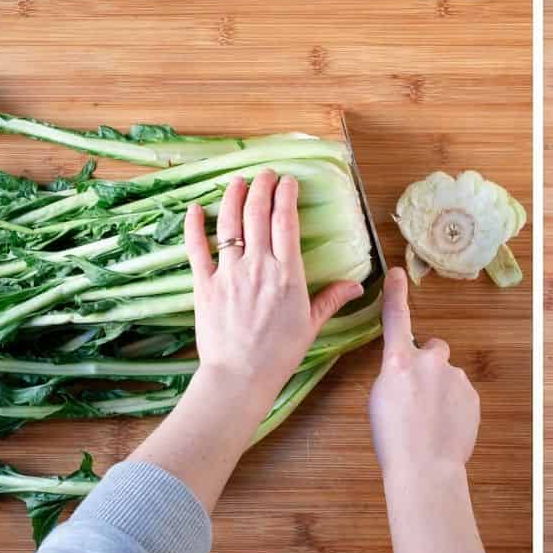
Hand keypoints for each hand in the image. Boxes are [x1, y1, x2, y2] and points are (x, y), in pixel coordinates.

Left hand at [185, 171, 362, 407]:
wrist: (240, 377)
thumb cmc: (279, 355)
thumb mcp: (310, 326)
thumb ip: (331, 300)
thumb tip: (357, 286)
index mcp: (287, 275)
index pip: (286, 222)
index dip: (286, 196)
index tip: (288, 182)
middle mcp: (258, 266)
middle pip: (258, 214)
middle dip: (262, 187)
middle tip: (266, 175)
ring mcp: (229, 273)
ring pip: (228, 223)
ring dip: (233, 197)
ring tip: (238, 182)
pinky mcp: (204, 285)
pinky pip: (197, 248)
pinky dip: (194, 225)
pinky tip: (195, 209)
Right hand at [369, 265, 480, 481]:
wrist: (426, 467)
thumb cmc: (394, 440)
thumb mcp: (380, 400)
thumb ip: (395, 375)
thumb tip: (408, 373)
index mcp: (398, 363)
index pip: (396, 318)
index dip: (396, 294)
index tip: (398, 273)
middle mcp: (429, 362)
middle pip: (432, 348)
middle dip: (428, 363)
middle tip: (419, 394)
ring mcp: (454, 377)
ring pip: (447, 374)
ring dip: (441, 388)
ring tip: (431, 420)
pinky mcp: (472, 394)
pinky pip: (460, 392)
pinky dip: (453, 404)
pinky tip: (444, 426)